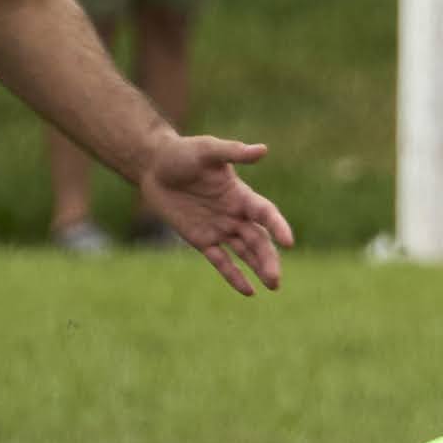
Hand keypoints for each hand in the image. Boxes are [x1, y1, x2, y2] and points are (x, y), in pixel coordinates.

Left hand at [139, 134, 293, 294]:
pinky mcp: (201, 240)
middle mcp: (235, 214)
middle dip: (268, 258)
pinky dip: (234, 276)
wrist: (154, 167)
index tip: (289, 242)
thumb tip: (263, 150)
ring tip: (274, 285)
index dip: (277, 226)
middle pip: (258, 239)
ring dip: (259, 268)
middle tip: (276, 278)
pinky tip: (249, 291)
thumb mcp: (207, 150)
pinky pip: (221, 261)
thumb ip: (233, 152)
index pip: (265, 213)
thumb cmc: (183, 153)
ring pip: (245, 252)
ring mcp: (219, 228)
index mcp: (241, 194)